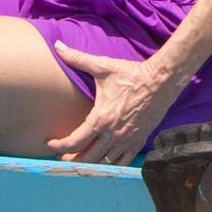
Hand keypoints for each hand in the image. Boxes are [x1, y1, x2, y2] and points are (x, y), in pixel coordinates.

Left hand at [48, 48, 179, 163]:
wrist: (161, 81)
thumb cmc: (131, 74)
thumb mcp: (103, 66)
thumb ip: (77, 58)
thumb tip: (57, 46)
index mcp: (100, 119)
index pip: (74, 142)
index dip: (59, 147)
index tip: (50, 144)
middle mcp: (112, 134)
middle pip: (86, 158)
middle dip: (71, 159)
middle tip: (62, 155)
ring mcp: (126, 140)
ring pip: (103, 163)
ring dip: (89, 163)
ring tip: (79, 159)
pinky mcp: (138, 141)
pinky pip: (121, 162)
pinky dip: (110, 164)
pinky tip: (103, 160)